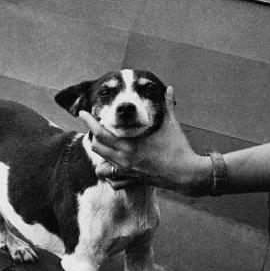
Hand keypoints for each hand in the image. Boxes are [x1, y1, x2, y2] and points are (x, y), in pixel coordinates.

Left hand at [78, 86, 210, 196]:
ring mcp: (128, 172)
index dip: (89, 122)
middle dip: (94, 137)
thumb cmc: (179, 148)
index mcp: (130, 144)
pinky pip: (114, 182)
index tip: (82, 114)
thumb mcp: (172, 124)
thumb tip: (169, 88)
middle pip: (97, 149)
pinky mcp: (134, 181)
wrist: (187, 173)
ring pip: (101, 167)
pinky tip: (115, 167)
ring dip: (101, 157)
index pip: (101, 133)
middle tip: (97, 128)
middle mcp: (125, 159)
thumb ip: (168, 105)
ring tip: (106, 148)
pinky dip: (111, 175)